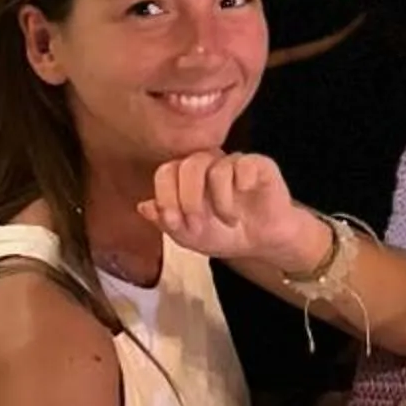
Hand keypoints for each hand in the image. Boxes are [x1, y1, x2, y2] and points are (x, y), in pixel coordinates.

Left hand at [139, 152, 314, 267]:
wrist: (260, 242)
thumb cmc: (223, 233)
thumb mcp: (188, 236)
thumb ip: (166, 221)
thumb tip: (144, 206)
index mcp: (185, 176)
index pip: (166, 172)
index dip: (166, 198)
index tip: (175, 223)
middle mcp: (207, 164)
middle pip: (188, 165)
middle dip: (189, 200)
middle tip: (198, 224)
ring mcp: (233, 162)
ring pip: (216, 169)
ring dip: (219, 203)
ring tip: (229, 221)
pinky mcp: (259, 165)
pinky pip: (245, 166)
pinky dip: (243, 187)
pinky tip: (247, 200)